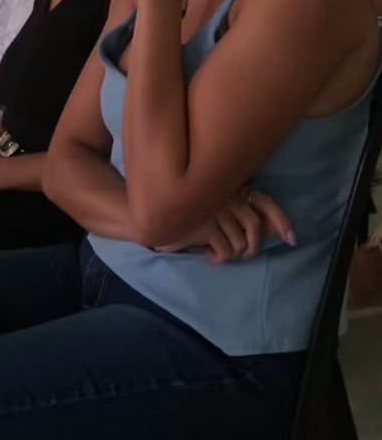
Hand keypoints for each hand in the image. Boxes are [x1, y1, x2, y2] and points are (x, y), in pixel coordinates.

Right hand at [159, 189, 294, 262]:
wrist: (155, 213)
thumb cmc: (188, 213)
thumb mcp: (217, 211)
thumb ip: (242, 217)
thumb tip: (274, 230)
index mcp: (232, 189)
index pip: (265, 202)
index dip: (280, 220)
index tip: (291, 238)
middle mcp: (227, 196)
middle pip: (255, 228)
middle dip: (251, 248)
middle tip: (240, 254)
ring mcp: (215, 209)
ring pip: (240, 244)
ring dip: (230, 253)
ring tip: (216, 249)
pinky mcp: (205, 224)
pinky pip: (225, 250)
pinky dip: (218, 257)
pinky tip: (206, 252)